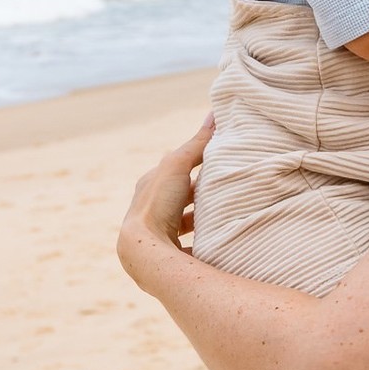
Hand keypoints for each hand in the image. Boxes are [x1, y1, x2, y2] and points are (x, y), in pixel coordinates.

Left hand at [117, 115, 212, 276]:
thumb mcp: (178, 165)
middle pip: (179, 197)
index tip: (217, 162)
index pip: (174, 170)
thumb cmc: (157, 203)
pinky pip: (188, 247)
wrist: (143, 249)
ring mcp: (157, 234)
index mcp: (150, 186)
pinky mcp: (167, 255)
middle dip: (198, 194)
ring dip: (201, 219)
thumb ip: (197, 143)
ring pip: (183, 223)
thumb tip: (215, 113)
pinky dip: (202, 244)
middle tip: (224, 189)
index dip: (194, 164)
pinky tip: (217, 245)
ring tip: (224, 216)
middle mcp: (150, 210)